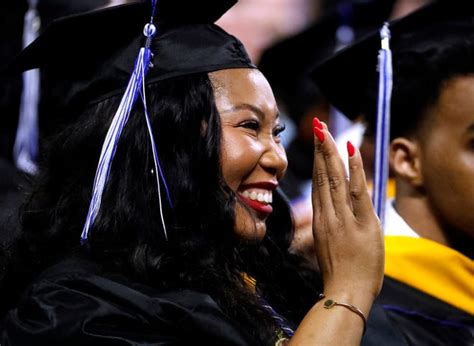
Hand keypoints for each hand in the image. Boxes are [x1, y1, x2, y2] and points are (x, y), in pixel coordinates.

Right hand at [311, 118, 383, 299]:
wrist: (345, 294)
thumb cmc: (339, 273)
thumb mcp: (328, 246)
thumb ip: (329, 225)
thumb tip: (331, 210)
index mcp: (320, 220)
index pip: (318, 184)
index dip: (317, 161)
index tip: (318, 143)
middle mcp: (328, 215)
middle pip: (323, 176)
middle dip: (321, 149)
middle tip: (319, 126)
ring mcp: (344, 218)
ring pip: (335, 179)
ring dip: (331, 153)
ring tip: (326, 131)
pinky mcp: (361, 224)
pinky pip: (357, 191)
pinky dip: (354, 170)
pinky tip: (351, 151)